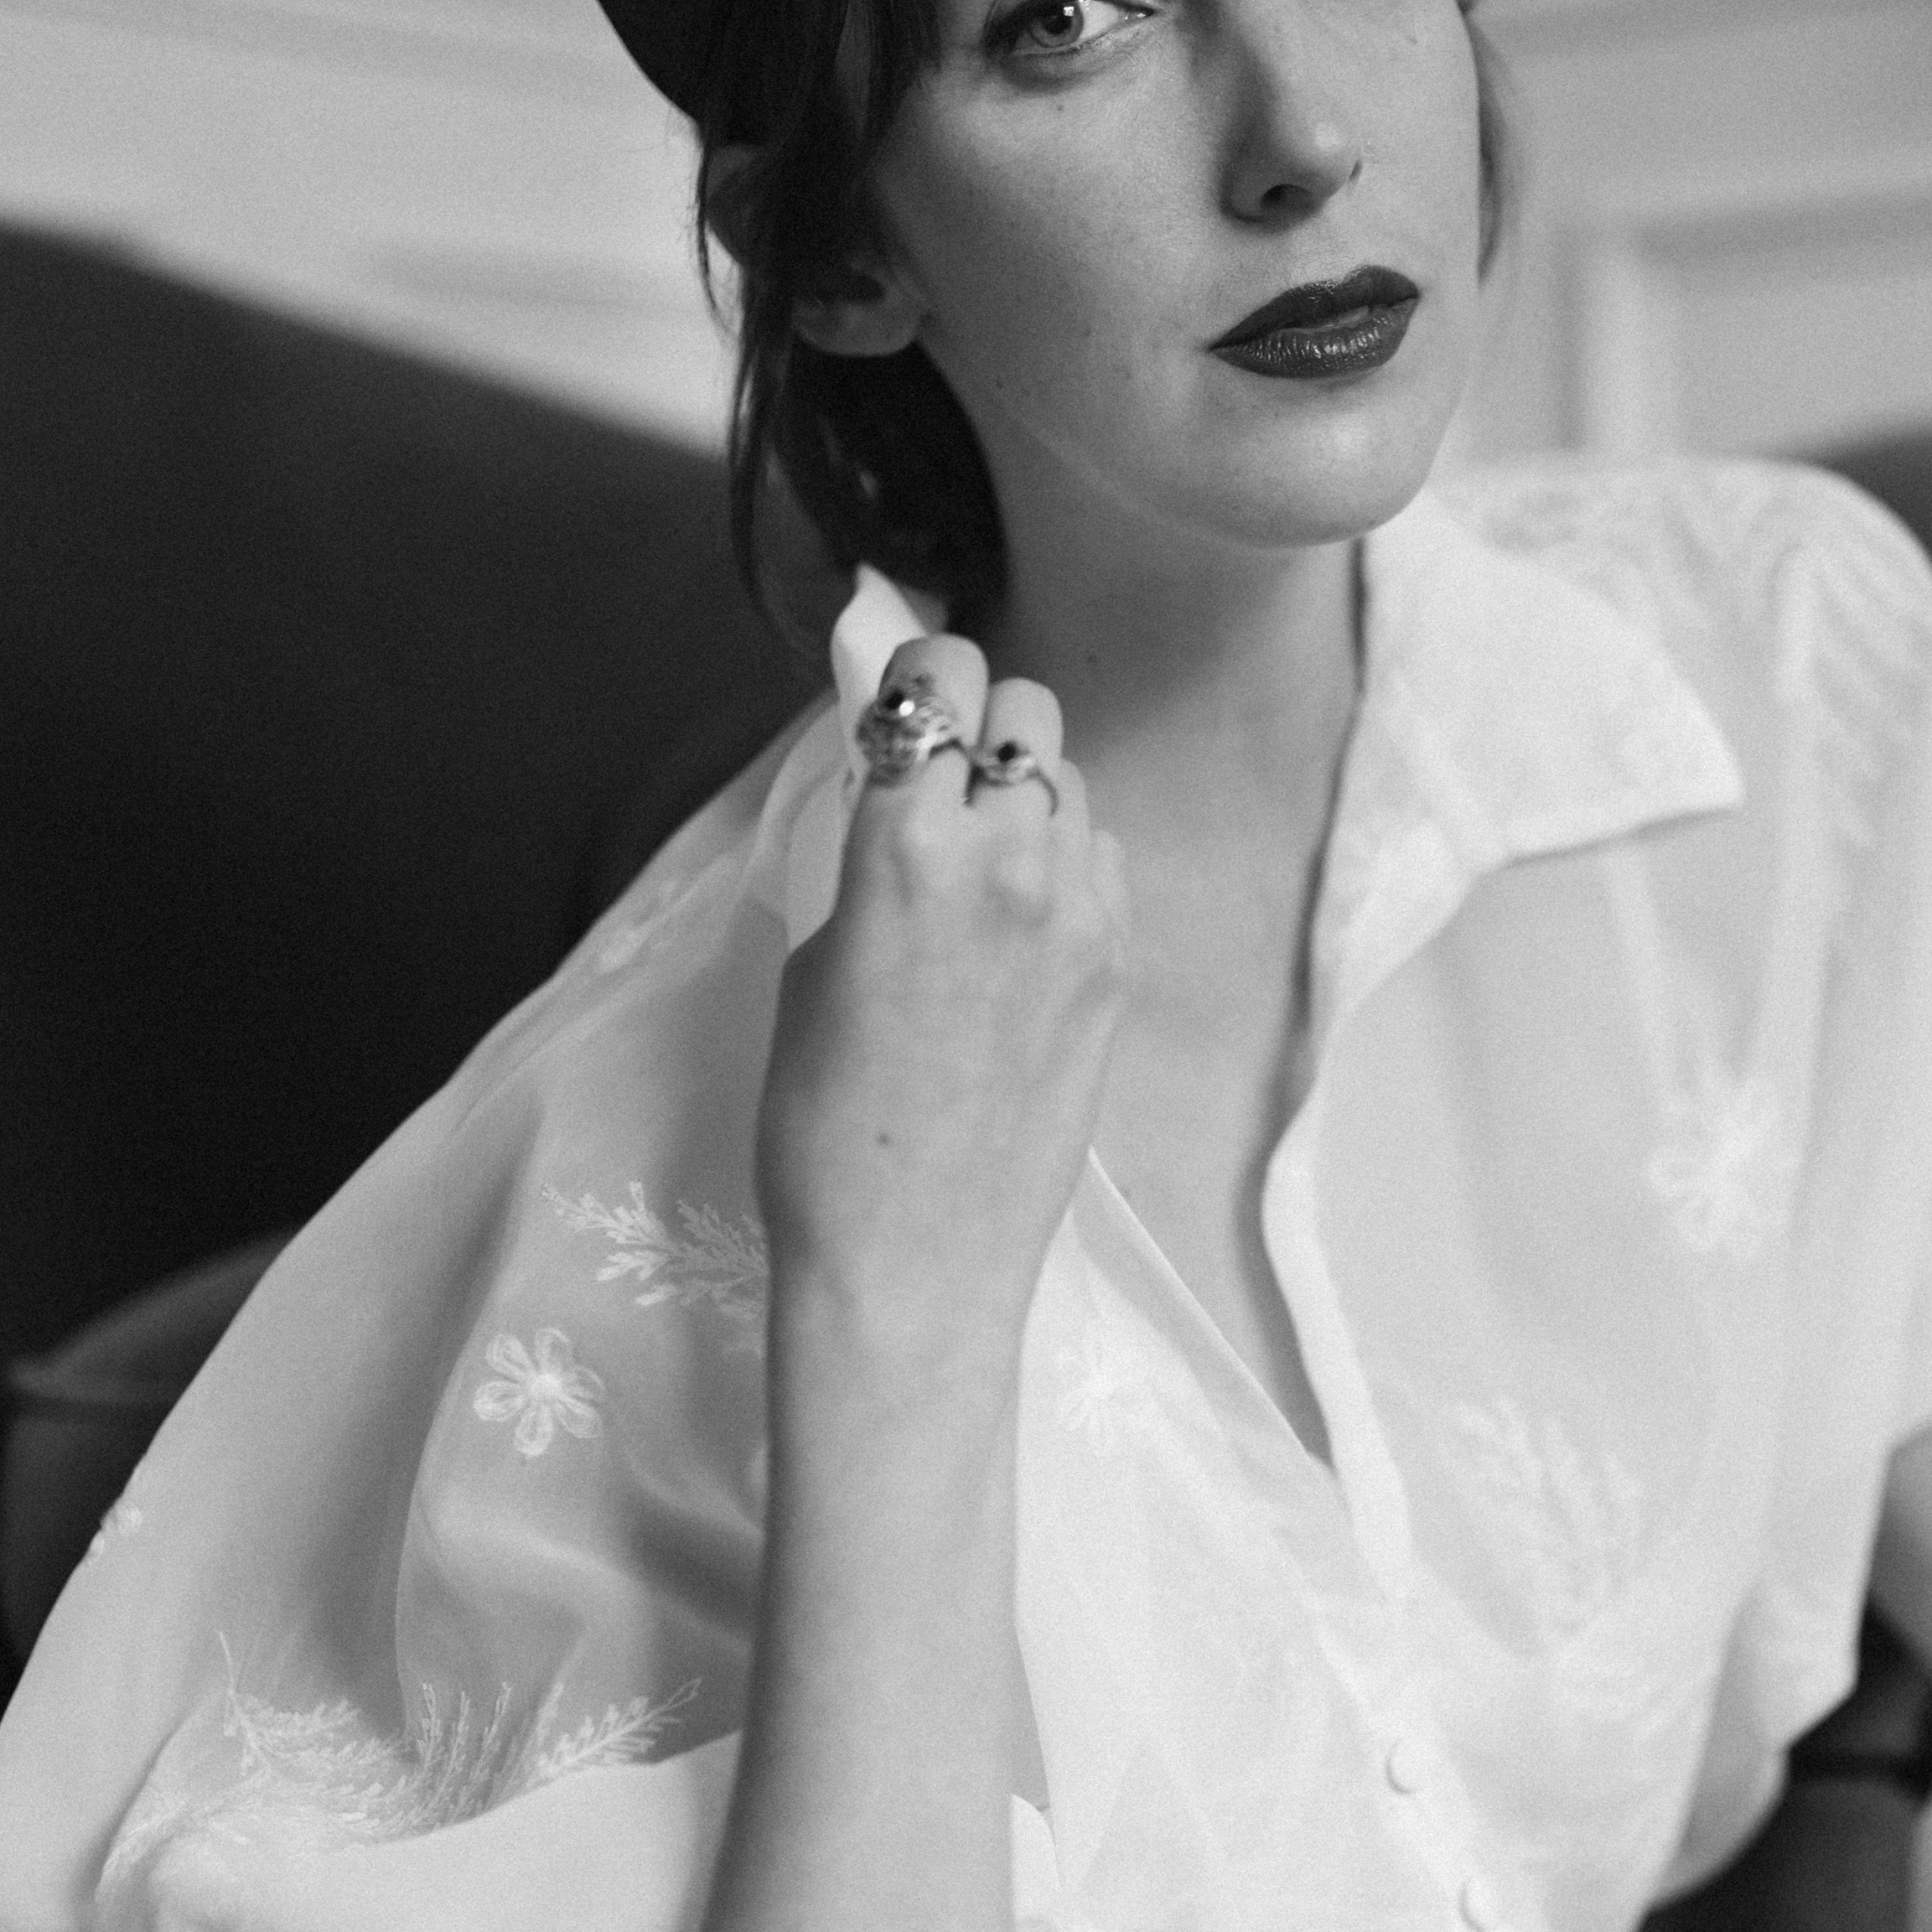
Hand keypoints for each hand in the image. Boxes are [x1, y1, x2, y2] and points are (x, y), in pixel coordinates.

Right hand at [757, 635, 1128, 1366]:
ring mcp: (1079, 913)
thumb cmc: (820, 1125)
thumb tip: (891, 789)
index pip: (934, 679)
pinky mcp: (1118, 966)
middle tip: (935, 779)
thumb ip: (864, 854)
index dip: (913, 672)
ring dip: (1024, 797)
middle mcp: (1009, 856)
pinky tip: (1021, 928)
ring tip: (978, 866)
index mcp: (908, 844)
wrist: (914, 1258)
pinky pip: (1100, 863)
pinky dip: (1064, 867)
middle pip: (1021, 711)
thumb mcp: (812, 961)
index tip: (896, 694)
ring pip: (1069, 785)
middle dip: (975, 727)